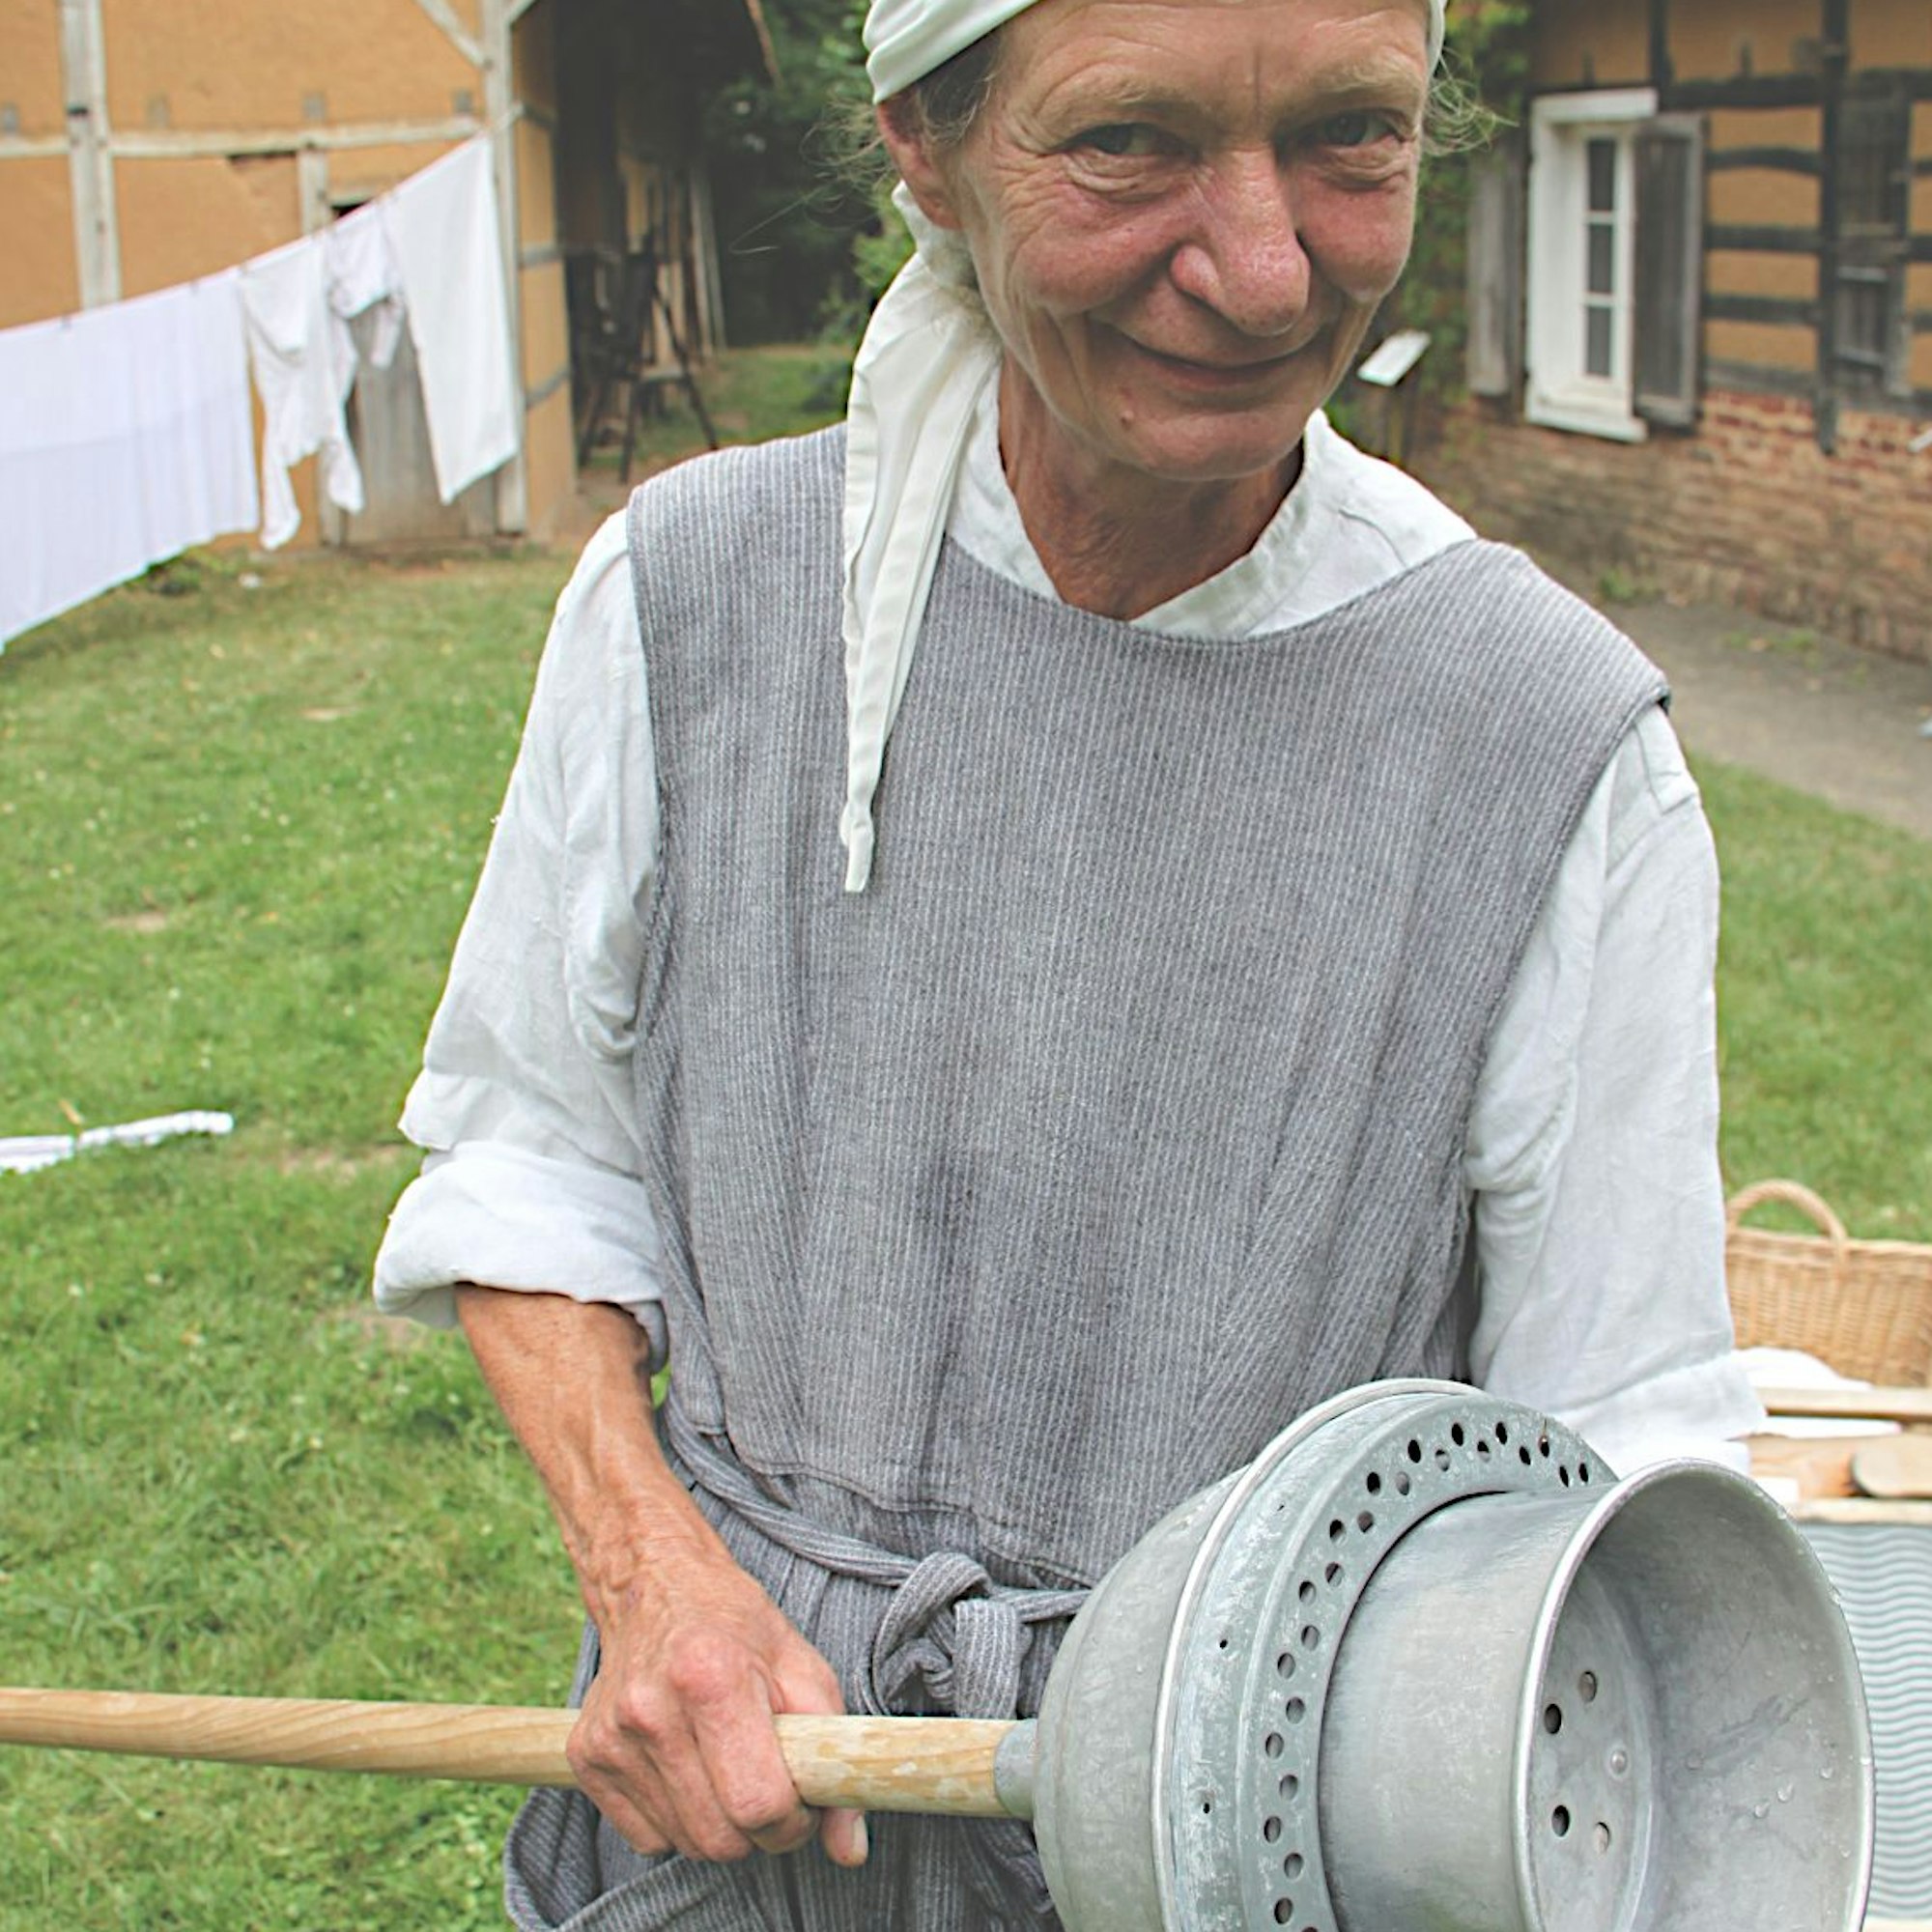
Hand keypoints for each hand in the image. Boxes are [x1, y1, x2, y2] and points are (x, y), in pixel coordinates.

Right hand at [568, 1522, 868, 1867]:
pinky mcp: (584, 1758)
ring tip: (728, 1770)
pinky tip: (686, 1770)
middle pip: (719, 1837)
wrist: (654, 1586)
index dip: (793, 1821)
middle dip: (757, 1831)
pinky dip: (676, 1823)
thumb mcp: (802, 1670)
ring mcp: (610, 1737)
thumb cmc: (736, 1628)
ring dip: (719, 1827)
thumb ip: (834, 1757)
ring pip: (683, 1844)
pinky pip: (644, 1838)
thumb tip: (851, 1849)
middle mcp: (651, 1710)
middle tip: (768, 1787)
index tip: (802, 1803)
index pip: (757, 1802)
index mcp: (711, 1677)